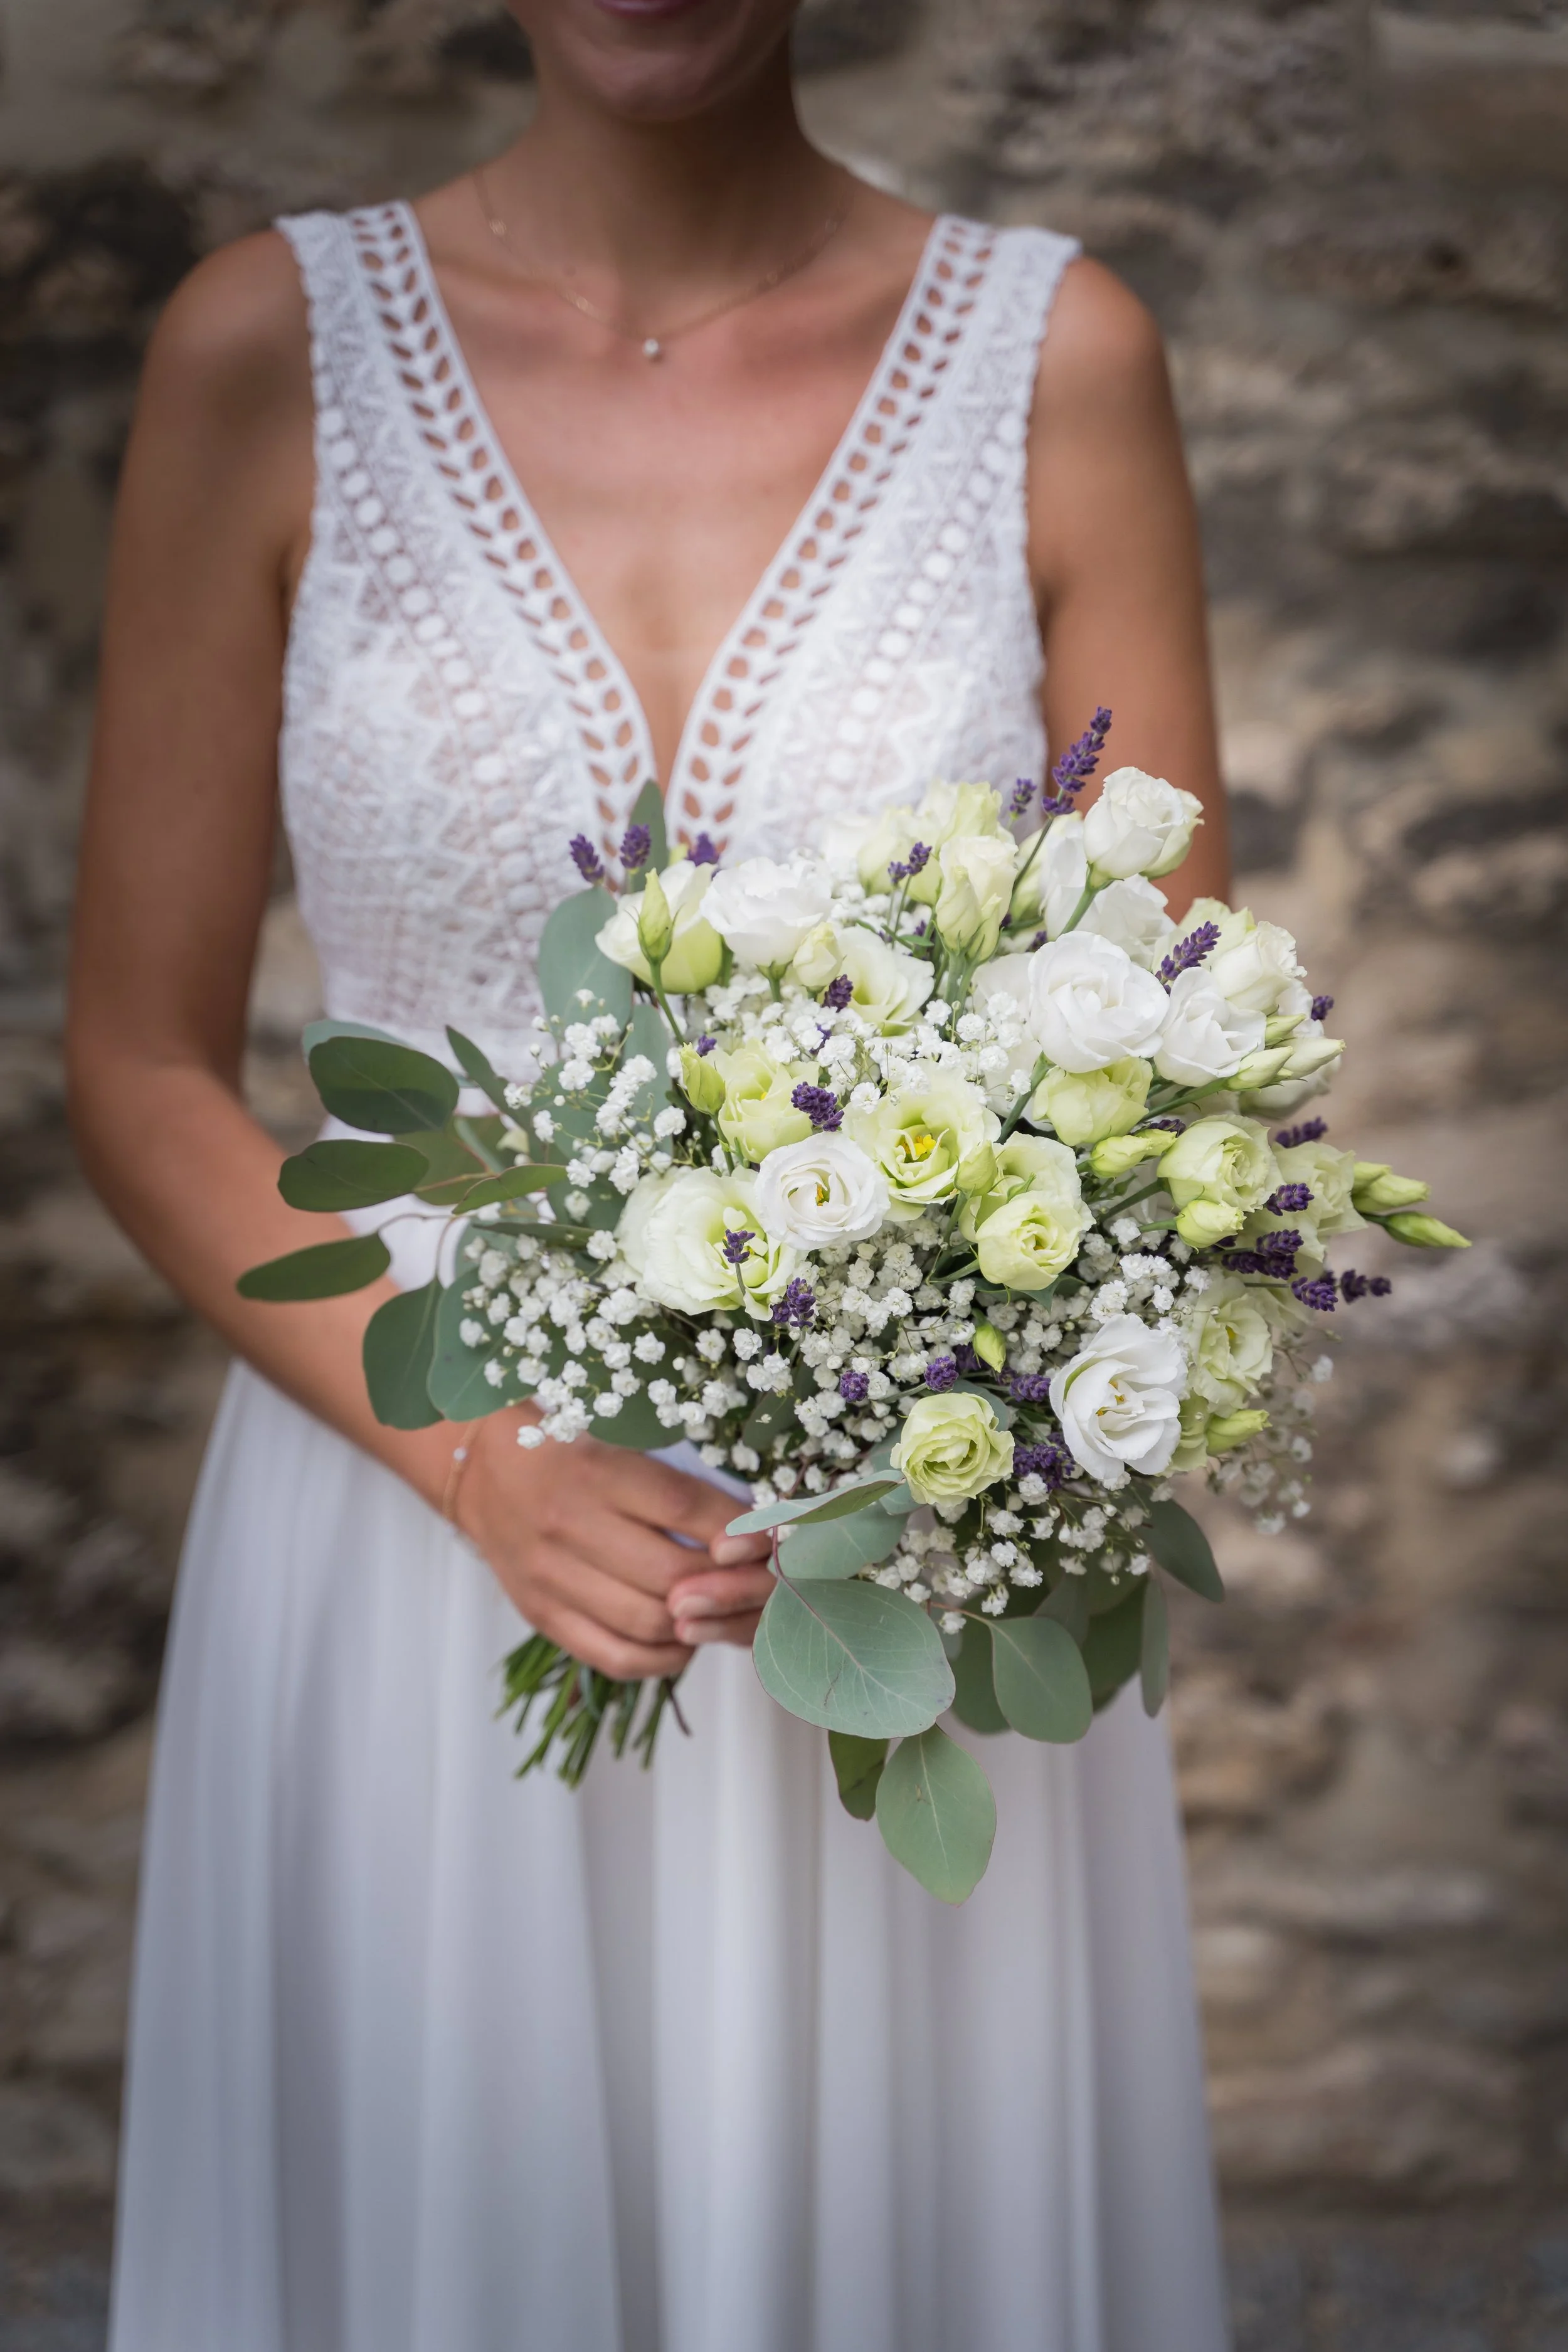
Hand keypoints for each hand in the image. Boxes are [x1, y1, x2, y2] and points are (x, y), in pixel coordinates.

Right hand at [455, 1414, 773, 1678]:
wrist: (483, 1470)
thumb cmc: (569, 1448)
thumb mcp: (620, 1441)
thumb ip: (678, 1485)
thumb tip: (754, 1533)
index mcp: (596, 1471)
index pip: (683, 1508)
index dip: (738, 1531)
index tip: (772, 1540)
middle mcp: (569, 1525)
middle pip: (673, 1577)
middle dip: (728, 1586)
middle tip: (754, 1582)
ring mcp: (551, 1576)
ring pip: (649, 1624)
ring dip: (701, 1625)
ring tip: (720, 1608)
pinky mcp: (541, 1613)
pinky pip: (614, 1657)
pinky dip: (662, 1658)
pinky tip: (683, 1638)